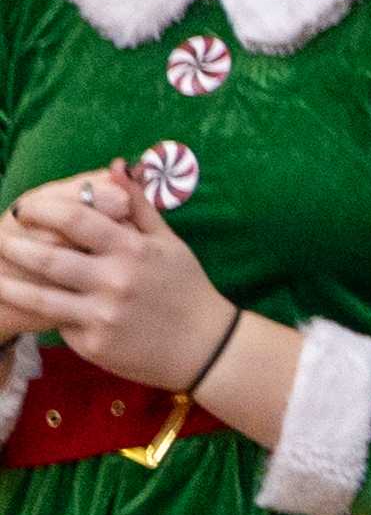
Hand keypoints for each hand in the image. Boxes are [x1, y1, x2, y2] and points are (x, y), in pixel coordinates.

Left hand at [0, 167, 234, 391]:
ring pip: (39, 296)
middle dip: (14, 245)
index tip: (25, 207)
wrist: (207, 347)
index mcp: (133, 249)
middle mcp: (115, 280)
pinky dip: (44, 315)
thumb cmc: (188, 288)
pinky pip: (58, 325)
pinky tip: (27, 306)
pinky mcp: (95, 344)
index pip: (76, 217)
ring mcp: (103, 315)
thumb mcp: (170, 243)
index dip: (42, 209)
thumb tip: (116, 167)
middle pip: (47, 257)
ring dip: (7, 284)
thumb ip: (138, 206)